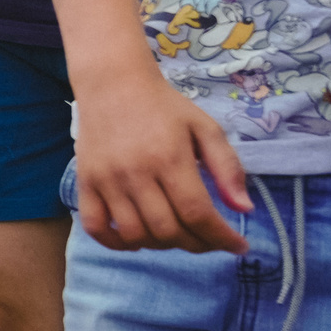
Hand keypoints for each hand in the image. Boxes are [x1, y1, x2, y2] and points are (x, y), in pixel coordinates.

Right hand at [71, 75, 250, 253]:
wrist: (113, 84)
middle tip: (209, 239)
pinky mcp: (85, 183)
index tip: (238, 246)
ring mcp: (106, 180)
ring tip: (177, 236)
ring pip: (135, 234)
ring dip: (162, 246)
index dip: (221, 237)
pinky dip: (117, 244)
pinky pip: (96, 228)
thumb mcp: (205, 128)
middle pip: (167, 229)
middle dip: (197, 244)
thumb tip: (245, 208)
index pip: (197, 213)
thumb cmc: (164, 107)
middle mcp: (135, 172)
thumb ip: (228, 167)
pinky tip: (137, 240)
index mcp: (170, 157)